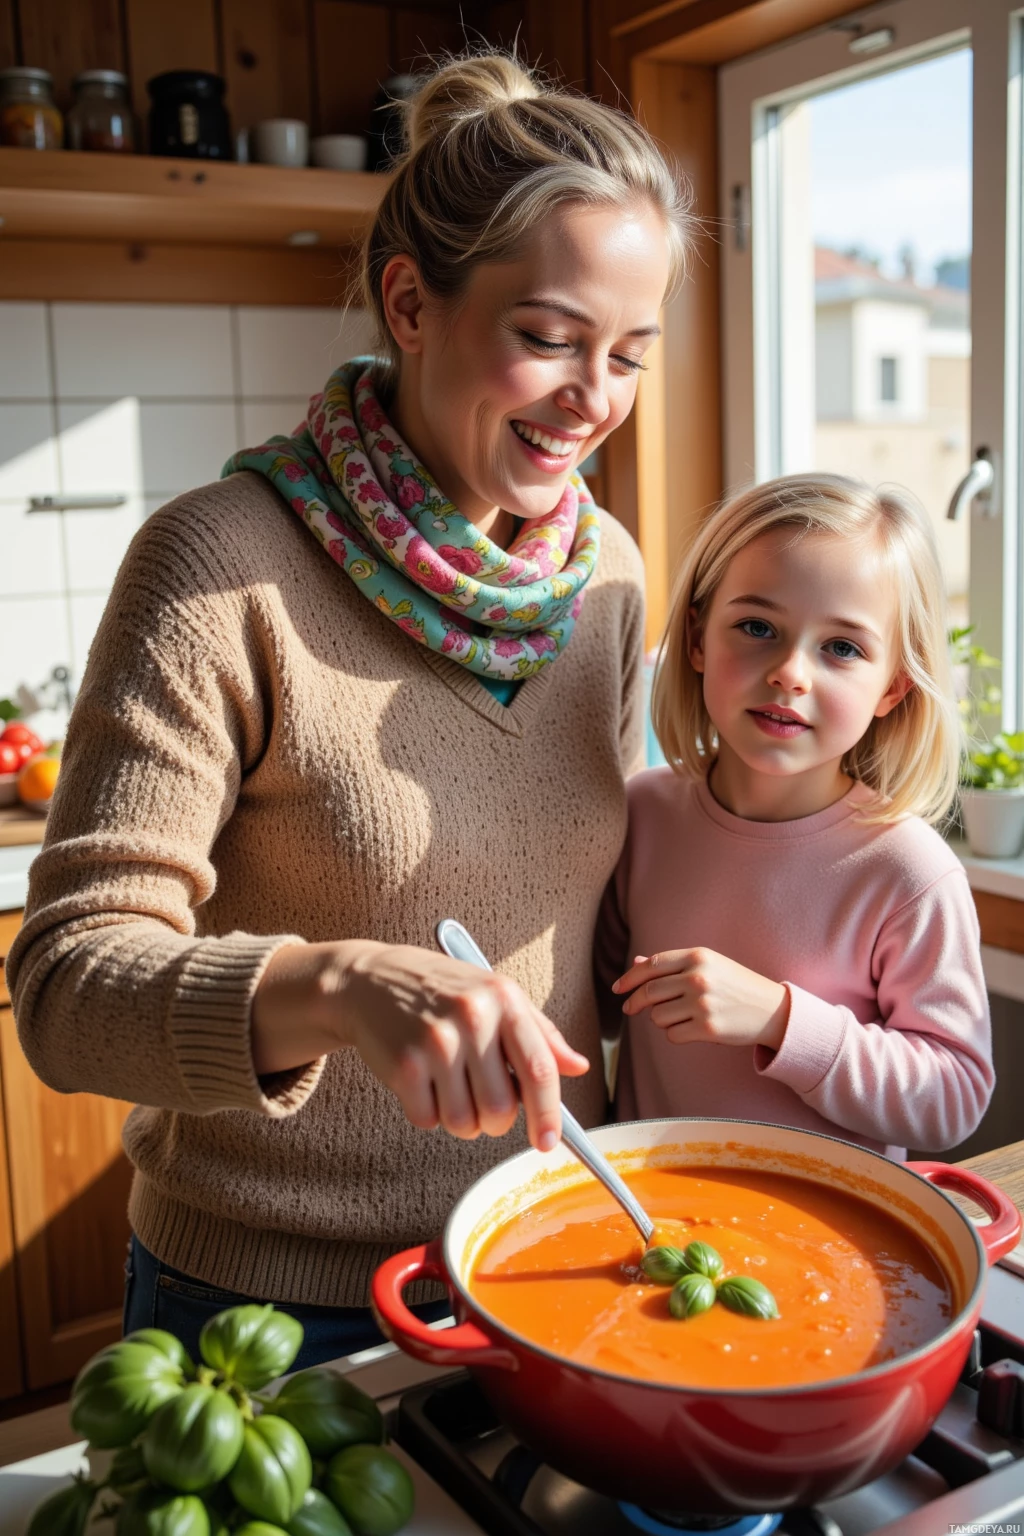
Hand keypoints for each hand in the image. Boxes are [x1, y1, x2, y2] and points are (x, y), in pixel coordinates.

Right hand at [252, 940, 588, 1151]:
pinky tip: (421, 1082)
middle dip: (495, 1121)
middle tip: (481, 1101)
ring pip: (465, 1122)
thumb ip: (540, 1033)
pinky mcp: (404, 1064)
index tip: (548, 1142)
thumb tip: (579, 1067)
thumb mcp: (495, 995)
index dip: (549, 1114)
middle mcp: (472, 1018)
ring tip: (449, 1087)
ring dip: (460, 1120)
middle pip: (502, 1108)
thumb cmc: (442, 991)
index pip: (539, 1069)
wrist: (370, 980)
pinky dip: (426, 1113)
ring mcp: (436, 1041)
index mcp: (504, 999)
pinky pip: (428, 1121)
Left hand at [612, 947, 788, 1049]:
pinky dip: (676, 1034)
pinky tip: (692, 1029)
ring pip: (657, 1016)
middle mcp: (698, 977)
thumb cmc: (736, 985)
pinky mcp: (708, 1029)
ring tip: (681, 1016)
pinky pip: (672, 1035)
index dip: (629, 978)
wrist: (772, 1010)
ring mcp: (703, 1003)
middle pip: (649, 992)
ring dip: (661, 1019)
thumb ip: (672, 964)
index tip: (618, 988)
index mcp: (697, 956)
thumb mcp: (708, 965)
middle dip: (635, 1002)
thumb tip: (637, 962)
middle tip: (630, 1008)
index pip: (651, 966)